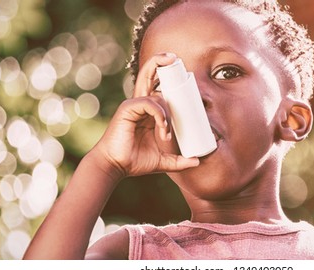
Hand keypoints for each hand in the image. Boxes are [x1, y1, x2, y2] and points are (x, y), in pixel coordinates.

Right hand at [90, 53, 198, 177]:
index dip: (169, 79)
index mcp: (148, 111)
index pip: (159, 88)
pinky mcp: (127, 109)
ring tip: (166, 133)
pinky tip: (162, 128)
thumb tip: (197, 162)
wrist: (116, 166)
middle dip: (160, 62)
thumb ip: (179, 160)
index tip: (184, 76)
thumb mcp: (163, 161)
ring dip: (167, 112)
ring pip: (153, 91)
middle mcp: (140, 103)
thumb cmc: (135, 160)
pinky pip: (148, 103)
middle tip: (174, 59)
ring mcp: (133, 105)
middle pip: (149, 75)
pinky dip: (159, 114)